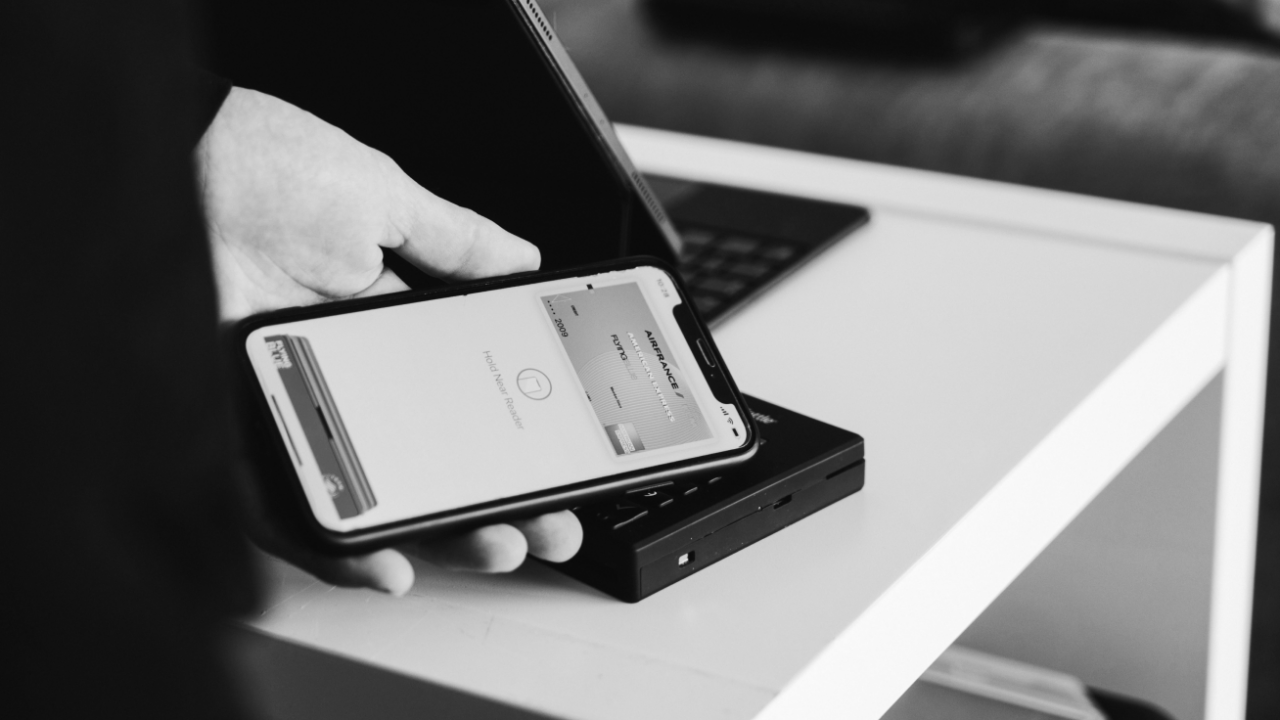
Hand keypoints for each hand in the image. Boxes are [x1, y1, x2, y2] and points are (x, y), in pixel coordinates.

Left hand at [198, 87, 579, 593]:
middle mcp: (338, 377)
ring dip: (437, 533)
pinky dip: (331, 544)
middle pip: (428, 460)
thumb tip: (522, 263)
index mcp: (378, 327)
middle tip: (547, 524)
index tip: (564, 462)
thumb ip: (455, 240)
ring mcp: (290, 410)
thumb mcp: (382, 199)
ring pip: (368, 496)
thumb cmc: (259, 169)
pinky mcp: (235, 434)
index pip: (462, 400)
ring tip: (494, 545)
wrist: (164, 158)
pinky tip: (385, 561)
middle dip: (496, 501)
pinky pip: (282, 509)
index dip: (515, 438)